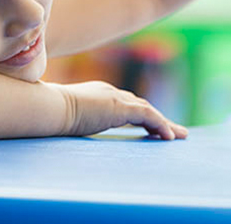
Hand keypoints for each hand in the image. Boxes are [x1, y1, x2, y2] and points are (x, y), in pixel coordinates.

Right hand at [59, 81, 187, 140]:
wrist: (51, 108)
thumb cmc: (51, 114)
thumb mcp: (68, 117)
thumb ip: (76, 120)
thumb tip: (71, 129)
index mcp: (98, 94)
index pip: (125, 103)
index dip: (140, 114)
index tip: (150, 126)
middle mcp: (110, 92)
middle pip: (140, 105)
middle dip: (157, 118)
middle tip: (172, 131)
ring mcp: (116, 98)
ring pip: (148, 109)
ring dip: (165, 123)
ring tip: (179, 136)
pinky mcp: (120, 107)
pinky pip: (148, 115)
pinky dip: (160, 125)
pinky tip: (169, 137)